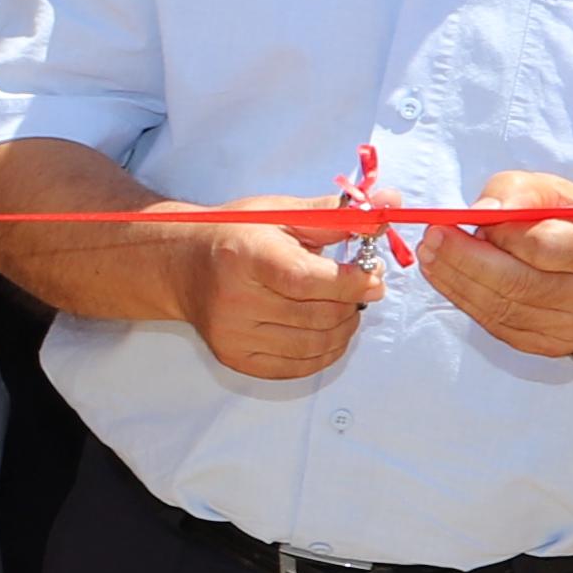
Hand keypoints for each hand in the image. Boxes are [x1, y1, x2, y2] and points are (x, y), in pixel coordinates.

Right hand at [173, 197, 394, 382]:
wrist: (182, 265)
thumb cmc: (236, 235)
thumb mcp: (281, 213)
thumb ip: (337, 215)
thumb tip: (390, 205)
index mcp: (245, 256)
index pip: (306, 280)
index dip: (350, 282)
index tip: (374, 275)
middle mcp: (234, 300)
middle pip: (316, 316)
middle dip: (354, 303)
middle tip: (364, 287)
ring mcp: (233, 334)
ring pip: (313, 346)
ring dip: (344, 328)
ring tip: (346, 308)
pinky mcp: (235, 358)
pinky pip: (297, 367)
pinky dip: (324, 353)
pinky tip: (327, 331)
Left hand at [422, 169, 572, 364]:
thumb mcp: (556, 193)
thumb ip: (518, 193)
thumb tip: (480, 213)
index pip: (546, 247)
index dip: (502, 235)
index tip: (464, 218)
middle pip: (518, 284)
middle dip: (464, 260)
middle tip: (431, 238)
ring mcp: (569, 328)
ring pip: (502, 308)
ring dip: (456, 280)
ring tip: (429, 254)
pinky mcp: (546, 344)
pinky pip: (496, 324)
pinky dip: (464, 298)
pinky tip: (444, 277)